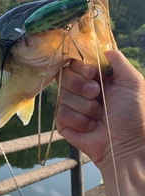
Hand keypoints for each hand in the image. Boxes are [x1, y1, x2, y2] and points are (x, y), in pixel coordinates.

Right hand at [56, 50, 144, 170]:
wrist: (128, 145)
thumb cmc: (134, 114)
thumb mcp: (132, 82)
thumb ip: (117, 60)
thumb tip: (102, 50)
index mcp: (96, 79)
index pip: (75, 63)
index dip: (79, 66)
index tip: (90, 72)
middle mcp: (82, 91)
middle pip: (64, 76)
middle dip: (80, 85)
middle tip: (97, 95)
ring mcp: (72, 108)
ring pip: (62, 96)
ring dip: (85, 107)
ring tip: (100, 117)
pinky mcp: (65, 124)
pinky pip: (61, 114)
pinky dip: (79, 121)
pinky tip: (92, 128)